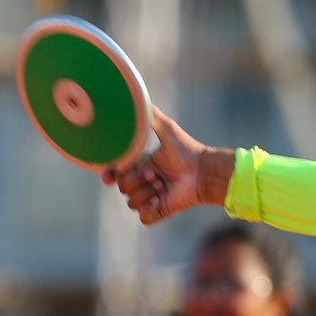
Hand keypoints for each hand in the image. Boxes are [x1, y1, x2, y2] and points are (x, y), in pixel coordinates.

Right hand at [103, 107, 229, 223]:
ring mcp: (151, 198)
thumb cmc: (188, 149)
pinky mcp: (161, 211)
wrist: (205, 170)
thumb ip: (149, 115)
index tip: (110, 175)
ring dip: (146, 193)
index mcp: (140, 165)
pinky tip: (162, 199)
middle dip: (137, 180)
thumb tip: (136, 97)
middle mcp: (144, 182)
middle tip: (156, 174)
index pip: (115, 173)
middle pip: (122, 188)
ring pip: (131, 203)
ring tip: (163, 184)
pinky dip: (151, 209)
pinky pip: (144, 218)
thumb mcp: (167, 128)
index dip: (109, 175)